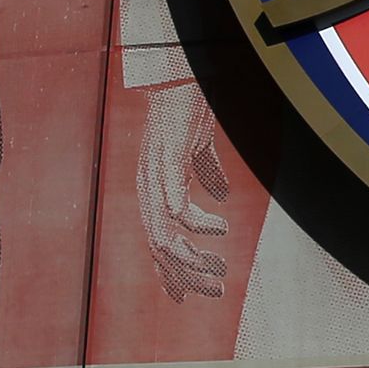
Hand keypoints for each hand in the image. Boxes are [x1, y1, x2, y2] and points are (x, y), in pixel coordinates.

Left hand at [137, 80, 234, 299]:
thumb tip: (220, 198)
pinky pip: (175, 202)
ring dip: (192, 257)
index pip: (157, 243)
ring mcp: (154, 175)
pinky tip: (219, 227)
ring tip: (220, 265)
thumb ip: (206, 174)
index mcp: (154, 189)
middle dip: (187, 276)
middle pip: (159, 249)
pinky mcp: (167, 158)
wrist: (181, 73)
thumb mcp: (198, 150)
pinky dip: (195, 221)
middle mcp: (148, 188)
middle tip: (217, 289)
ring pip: (163, 234)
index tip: (196, 294)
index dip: (173, 273)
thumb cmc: (187, 109)